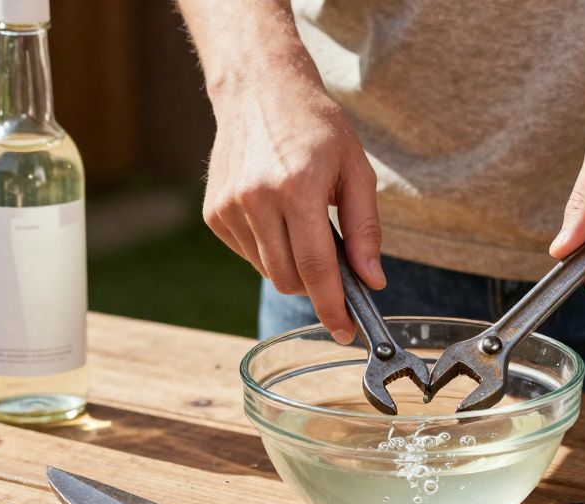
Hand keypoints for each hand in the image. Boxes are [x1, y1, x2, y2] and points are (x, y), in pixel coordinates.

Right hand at [202, 66, 382, 343]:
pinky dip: (269, 249)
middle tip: (334, 265)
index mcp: (298, 188)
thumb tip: (371, 282)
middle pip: (290, 279)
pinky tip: (276, 215)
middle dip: (316, 286)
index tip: (344, 332)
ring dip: (291, 265)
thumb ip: (365, 229)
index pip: (315, 268)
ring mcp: (230, 208)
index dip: (332, 306)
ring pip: (268, 271)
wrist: (259, 90)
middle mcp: (257, 199)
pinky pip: (248, 255)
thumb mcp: (356, 170)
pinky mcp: (213, 214)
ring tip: (302, 223)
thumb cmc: (315, 128)